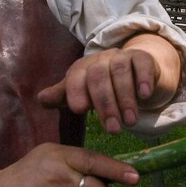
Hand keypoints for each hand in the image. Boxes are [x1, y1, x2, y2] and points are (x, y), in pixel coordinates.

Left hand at [37, 34, 180, 133]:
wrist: (134, 71)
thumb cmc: (104, 87)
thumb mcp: (83, 93)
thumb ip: (63, 96)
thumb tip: (41, 99)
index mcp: (82, 67)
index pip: (76, 76)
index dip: (75, 91)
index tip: (79, 111)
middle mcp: (101, 59)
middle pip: (99, 76)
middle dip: (105, 104)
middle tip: (113, 130)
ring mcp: (122, 56)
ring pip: (121, 71)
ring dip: (125, 98)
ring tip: (130, 122)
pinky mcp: (142, 57)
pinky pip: (142, 63)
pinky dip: (143, 79)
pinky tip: (144, 96)